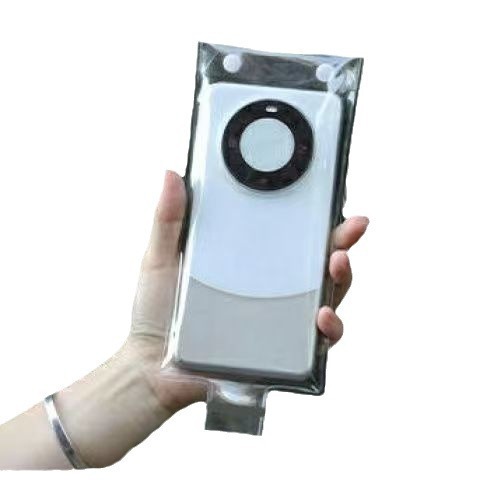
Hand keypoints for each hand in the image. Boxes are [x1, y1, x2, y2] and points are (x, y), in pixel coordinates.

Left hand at [126, 170, 368, 411]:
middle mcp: (271, 287)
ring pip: (328, 295)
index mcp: (249, 261)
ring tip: (338, 263)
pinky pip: (318, 340)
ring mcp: (280, 318)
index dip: (313, 215)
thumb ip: (168, 219)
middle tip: (350, 225)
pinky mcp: (282, 350)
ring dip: (343, 278)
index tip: (327, 195)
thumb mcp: (161, 258)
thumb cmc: (157, 312)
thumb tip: (172, 174)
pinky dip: (330, 328)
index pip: (289, 232)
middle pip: (317, 260)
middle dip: (342, 240)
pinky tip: (322, 316)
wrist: (151, 366)